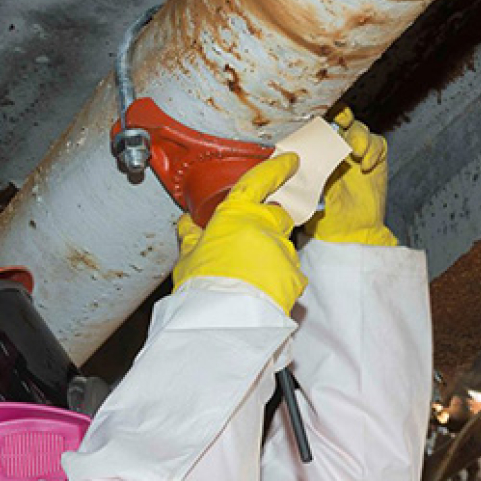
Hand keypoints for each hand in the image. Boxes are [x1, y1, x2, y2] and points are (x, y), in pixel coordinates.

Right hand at [172, 153, 307, 313]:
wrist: (225, 320)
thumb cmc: (203, 287)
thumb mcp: (187, 259)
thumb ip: (190, 237)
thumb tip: (186, 225)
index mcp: (236, 214)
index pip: (261, 180)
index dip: (278, 167)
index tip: (290, 160)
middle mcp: (264, 226)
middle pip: (278, 214)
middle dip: (269, 223)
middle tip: (250, 240)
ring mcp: (283, 250)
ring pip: (283, 245)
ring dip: (270, 254)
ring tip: (249, 276)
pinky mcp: (295, 275)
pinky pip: (289, 272)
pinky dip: (278, 278)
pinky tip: (262, 291)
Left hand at [305, 107, 397, 246]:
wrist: (352, 232)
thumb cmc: (327, 217)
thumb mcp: (311, 196)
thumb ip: (309, 178)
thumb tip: (301, 163)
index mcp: (316, 157)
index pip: (318, 130)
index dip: (321, 119)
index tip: (321, 116)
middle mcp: (336, 151)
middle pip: (341, 122)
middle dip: (342, 117)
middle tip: (342, 121)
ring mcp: (356, 154)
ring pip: (360, 129)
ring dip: (359, 135)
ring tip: (356, 152)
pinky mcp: (375, 159)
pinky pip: (378, 143)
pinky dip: (373, 150)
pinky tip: (367, 165)